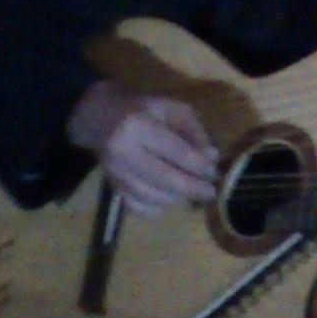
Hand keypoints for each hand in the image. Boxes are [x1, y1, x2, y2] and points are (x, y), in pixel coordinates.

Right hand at [67, 80, 218, 214]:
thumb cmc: (143, 110)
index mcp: (138, 125)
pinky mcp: (112, 186)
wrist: (101, 117)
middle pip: (164, 179)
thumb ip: (194, 131)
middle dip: (193, 188)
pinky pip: (137, 207)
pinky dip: (157, 208)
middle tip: (211, 192)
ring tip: (192, 192)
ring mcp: (114, 172)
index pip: (176, 151)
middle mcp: (122, 151)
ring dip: (178, 198)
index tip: (215, 172)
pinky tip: (170, 199)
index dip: (199, 165)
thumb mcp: (171, 109)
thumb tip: (212, 157)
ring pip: (153, 196)